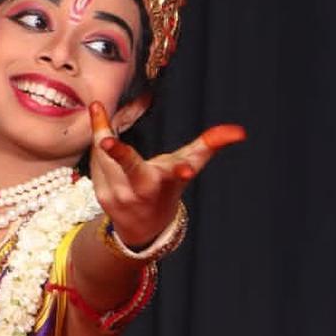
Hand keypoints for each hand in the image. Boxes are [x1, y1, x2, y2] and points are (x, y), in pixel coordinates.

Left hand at [88, 103, 245, 248]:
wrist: (143, 226)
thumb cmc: (168, 186)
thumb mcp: (189, 165)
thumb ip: (210, 145)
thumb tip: (240, 132)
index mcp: (168, 182)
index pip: (176, 174)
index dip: (183, 170)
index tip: (187, 169)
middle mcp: (144, 192)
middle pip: (132, 170)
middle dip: (120, 154)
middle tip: (106, 139)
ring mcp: (121, 196)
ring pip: (105, 158)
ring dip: (102, 132)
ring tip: (98, 108)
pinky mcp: (102, 196)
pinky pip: (95, 162)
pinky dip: (96, 144)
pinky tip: (98, 127)